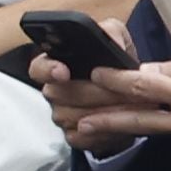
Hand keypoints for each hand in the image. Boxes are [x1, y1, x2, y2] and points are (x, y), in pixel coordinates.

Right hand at [30, 18, 151, 156]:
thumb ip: (111, 32)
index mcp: (55, 64)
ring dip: (102, 113)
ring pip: (72, 117)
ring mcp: (61, 115)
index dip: (48, 69)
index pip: (38, 67)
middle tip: (119, 91)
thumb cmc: (116, 66)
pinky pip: (82, 139)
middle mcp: (53, 91)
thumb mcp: (117, 40)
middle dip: (93, 93)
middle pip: (58, 95)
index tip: (63, 71)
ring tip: (128, 106)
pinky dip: (103, 133)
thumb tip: (110, 41)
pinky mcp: (74, 137)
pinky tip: (118, 124)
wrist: (132, 97)